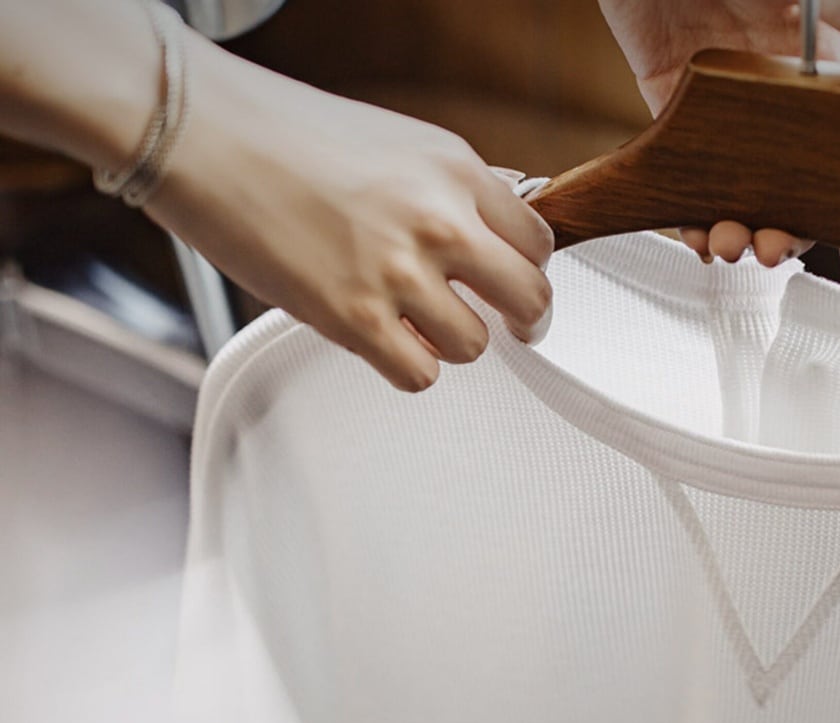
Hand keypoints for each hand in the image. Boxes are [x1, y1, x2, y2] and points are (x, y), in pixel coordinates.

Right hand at [145, 31, 553, 391]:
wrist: (203, 134)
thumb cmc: (283, 133)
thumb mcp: (398, 142)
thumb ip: (452, 192)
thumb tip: (492, 240)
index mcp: (456, 169)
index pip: (539, 242)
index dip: (527, 269)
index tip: (512, 284)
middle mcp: (438, 219)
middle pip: (529, 300)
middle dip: (520, 321)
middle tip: (504, 325)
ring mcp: (399, 272)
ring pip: (473, 346)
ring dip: (447, 343)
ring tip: (412, 320)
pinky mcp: (355, 318)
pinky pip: (420, 375)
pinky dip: (407, 366)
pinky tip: (383, 339)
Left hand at [598, 0, 839, 269]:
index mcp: (824, 66)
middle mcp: (778, 92)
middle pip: (795, 184)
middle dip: (790, 228)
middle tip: (777, 248)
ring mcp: (724, 104)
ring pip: (742, 189)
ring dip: (741, 228)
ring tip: (734, 244)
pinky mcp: (671, 107)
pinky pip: (687, 174)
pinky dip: (692, 214)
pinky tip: (699, 236)